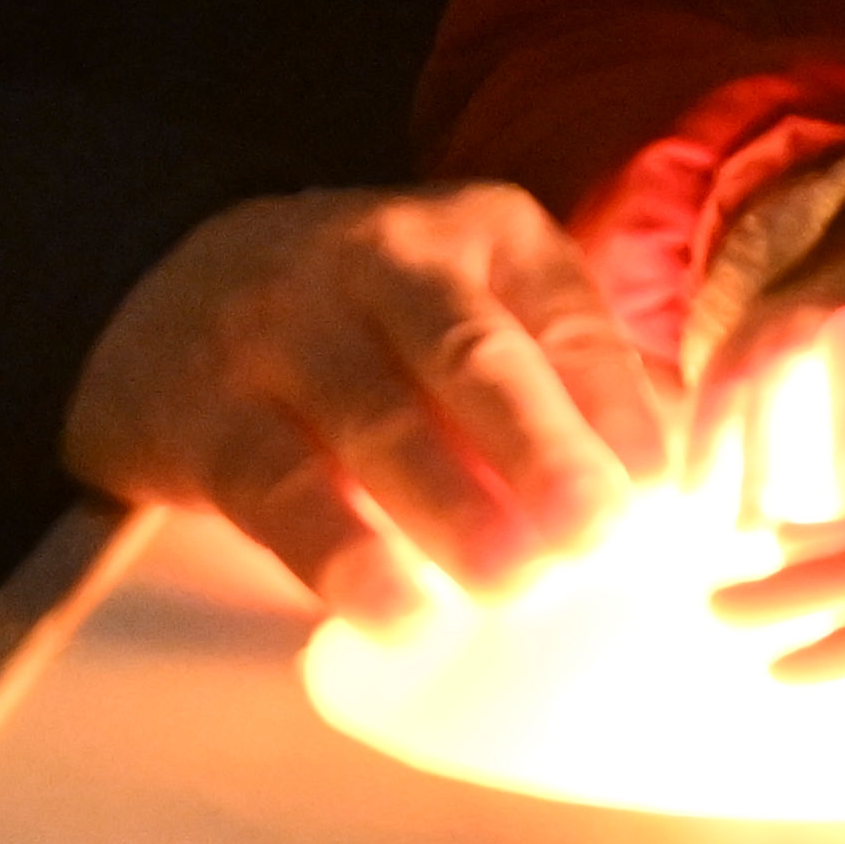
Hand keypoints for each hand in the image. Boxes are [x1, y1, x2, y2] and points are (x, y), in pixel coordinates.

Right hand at [62, 181, 679, 614]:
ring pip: (374, 416)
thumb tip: (676, 499)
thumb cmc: (377, 329)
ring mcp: (282, 325)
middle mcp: (380, 255)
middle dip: (538, 447)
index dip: (616, 410)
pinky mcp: (202, 408)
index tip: (657, 497)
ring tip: (511, 584)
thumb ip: (566, 388)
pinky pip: (276, 484)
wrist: (169, 289)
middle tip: (591, 536)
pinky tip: (396, 612)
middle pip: (470, 354)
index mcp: (480, 231)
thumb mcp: (474, 315)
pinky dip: (341, 553)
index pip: (566, 317)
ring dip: (449, 507)